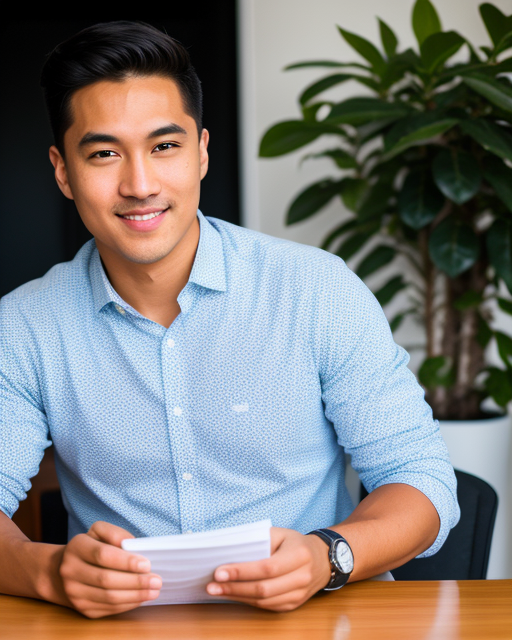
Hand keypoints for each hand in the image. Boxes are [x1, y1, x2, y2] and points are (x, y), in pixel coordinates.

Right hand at [57, 521, 161, 617]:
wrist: (63, 569)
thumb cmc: (91, 546)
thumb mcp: (99, 531)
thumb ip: (115, 533)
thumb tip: (132, 545)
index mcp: (76, 547)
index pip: (103, 555)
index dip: (126, 561)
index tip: (147, 564)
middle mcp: (70, 571)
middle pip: (106, 580)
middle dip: (135, 582)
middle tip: (157, 580)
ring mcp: (74, 593)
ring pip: (108, 597)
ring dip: (135, 595)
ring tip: (154, 591)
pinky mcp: (82, 608)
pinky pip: (108, 609)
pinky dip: (127, 604)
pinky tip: (141, 598)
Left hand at [206, 527, 331, 610]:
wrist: (323, 560)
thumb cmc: (296, 543)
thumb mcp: (281, 533)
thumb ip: (259, 540)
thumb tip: (232, 551)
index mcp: (299, 555)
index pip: (267, 567)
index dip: (242, 571)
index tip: (219, 571)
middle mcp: (302, 577)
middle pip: (263, 588)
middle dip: (234, 587)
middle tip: (212, 585)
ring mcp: (299, 594)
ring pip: (264, 601)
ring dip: (238, 597)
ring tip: (217, 591)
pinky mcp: (293, 605)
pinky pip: (267, 606)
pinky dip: (248, 601)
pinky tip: (233, 594)